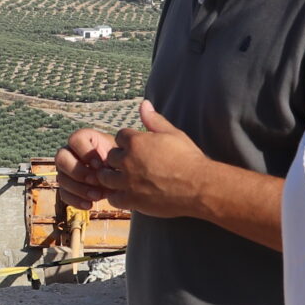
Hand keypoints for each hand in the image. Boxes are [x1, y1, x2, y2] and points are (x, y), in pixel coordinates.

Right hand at [52, 127, 118, 209]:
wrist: (119, 175)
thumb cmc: (118, 161)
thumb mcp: (117, 156)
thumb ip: (110, 159)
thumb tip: (102, 170)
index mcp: (82, 139)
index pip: (75, 140)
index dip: (86, 153)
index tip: (100, 165)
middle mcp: (69, 152)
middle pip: (60, 158)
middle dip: (78, 171)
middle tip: (95, 180)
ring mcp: (65, 170)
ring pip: (62, 178)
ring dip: (80, 189)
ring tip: (98, 196)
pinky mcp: (65, 186)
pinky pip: (63, 194)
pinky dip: (76, 201)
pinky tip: (90, 205)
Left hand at [101, 101, 208, 218]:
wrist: (199, 187)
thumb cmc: (189, 159)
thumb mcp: (173, 134)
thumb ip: (154, 120)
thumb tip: (144, 104)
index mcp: (136, 142)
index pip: (120, 136)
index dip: (127, 142)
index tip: (135, 149)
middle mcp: (128, 161)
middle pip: (110, 157)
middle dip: (118, 159)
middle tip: (130, 165)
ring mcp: (127, 182)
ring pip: (105, 177)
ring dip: (112, 177)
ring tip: (123, 179)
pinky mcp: (131, 200)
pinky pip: (113, 198)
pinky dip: (117, 196)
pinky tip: (127, 194)